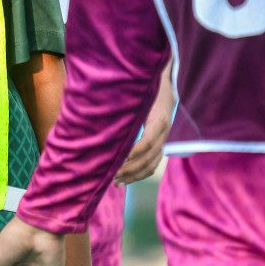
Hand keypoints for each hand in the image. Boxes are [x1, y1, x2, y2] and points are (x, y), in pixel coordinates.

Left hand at [116, 67, 173, 184]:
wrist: (167, 84)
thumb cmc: (147, 86)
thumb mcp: (138, 93)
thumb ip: (123, 104)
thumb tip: (97, 112)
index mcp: (159, 120)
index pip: (148, 142)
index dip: (133, 152)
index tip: (117, 159)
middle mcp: (164, 133)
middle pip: (150, 158)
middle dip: (130, 169)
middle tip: (111, 175)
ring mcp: (164, 140)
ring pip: (152, 165)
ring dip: (134, 175)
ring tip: (116, 182)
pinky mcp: (161, 144)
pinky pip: (153, 164)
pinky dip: (140, 173)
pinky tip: (126, 178)